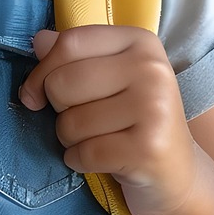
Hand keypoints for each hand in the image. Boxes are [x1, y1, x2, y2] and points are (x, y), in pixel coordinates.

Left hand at [17, 25, 200, 214]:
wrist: (177, 173)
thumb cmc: (133, 118)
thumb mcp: (107, 77)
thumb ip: (72, 56)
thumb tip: (38, 40)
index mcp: (140, 42)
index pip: (70, 42)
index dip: (42, 69)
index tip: (35, 91)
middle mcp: (152, 69)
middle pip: (64, 81)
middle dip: (58, 108)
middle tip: (81, 120)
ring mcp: (154, 109)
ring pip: (71, 121)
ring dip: (69, 139)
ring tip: (94, 140)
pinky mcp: (149, 150)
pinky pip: (85, 153)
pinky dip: (79, 160)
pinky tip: (98, 161)